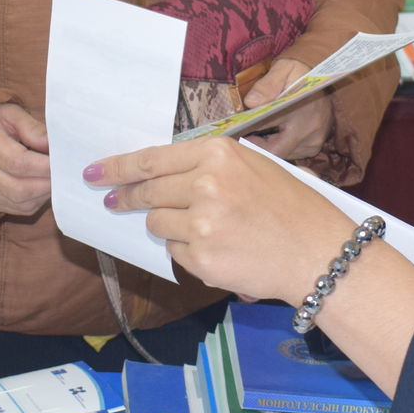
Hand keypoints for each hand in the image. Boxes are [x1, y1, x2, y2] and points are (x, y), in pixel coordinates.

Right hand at [0, 102, 51, 216]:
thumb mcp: (12, 115)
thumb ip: (34, 128)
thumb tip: (53, 146)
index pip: (18, 163)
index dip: (44, 166)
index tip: (62, 161)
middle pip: (19, 188)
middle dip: (47, 183)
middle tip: (63, 174)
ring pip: (19, 202)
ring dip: (43, 193)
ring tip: (53, 179)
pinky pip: (17, 209)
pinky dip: (35, 200)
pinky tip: (40, 187)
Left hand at [92, 137, 353, 302]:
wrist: (318, 253)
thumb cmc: (291, 207)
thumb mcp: (255, 166)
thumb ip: (208, 165)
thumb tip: (159, 173)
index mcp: (219, 153)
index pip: (152, 160)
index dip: (117, 167)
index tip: (95, 172)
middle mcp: (206, 184)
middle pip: (147, 192)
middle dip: (126, 198)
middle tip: (113, 201)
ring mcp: (201, 224)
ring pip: (157, 224)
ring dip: (168, 226)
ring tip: (204, 230)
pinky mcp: (201, 258)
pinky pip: (175, 252)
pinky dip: (187, 251)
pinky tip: (219, 249)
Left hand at [237, 57, 333, 162]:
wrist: (320, 77)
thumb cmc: (297, 73)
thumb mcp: (282, 69)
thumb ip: (266, 85)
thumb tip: (250, 102)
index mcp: (300, 110)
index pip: (267, 130)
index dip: (247, 134)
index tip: (235, 132)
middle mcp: (310, 129)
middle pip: (274, 151)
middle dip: (256, 145)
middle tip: (243, 135)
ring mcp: (313, 140)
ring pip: (282, 155)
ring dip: (267, 146)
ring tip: (258, 132)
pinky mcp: (314, 147)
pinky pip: (290, 154)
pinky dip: (279, 147)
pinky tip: (273, 135)